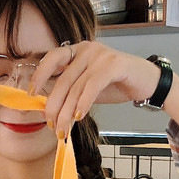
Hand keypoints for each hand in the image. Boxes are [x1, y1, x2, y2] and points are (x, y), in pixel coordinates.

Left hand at [30, 41, 162, 134]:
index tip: (31, 93)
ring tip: (63, 129)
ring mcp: (100, 55)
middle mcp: (87, 49)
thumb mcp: (87, 87)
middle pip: (62, 79)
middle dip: (54, 106)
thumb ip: (70, 91)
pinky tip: (79, 117)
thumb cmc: (116, 84)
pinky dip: (83, 103)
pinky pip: (92, 86)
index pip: (52, 58)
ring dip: (67, 112)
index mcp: (77, 51)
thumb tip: (49, 108)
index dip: (40, 75)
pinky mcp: (114, 64)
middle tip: (51, 125)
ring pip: (76, 87)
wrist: (147, 82)